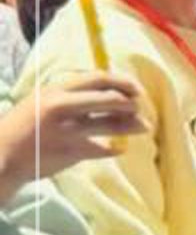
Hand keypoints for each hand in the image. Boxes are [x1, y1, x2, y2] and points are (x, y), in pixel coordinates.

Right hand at [0, 72, 144, 191]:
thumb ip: (68, 96)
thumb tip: (106, 91)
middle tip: (139, 109)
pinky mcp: (71, 152)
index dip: (123, 82)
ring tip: (143, 126)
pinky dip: (115, 148)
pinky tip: (118, 148)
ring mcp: (67, 130)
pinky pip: (104, 148)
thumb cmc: (23, 128)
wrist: (1, 156)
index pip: (98, 78)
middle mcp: (62, 107)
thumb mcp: (40, 101)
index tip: (136, 89)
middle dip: (131, 103)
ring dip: (133, 125)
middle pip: (110, 99)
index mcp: (55, 90)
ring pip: (112, 124)